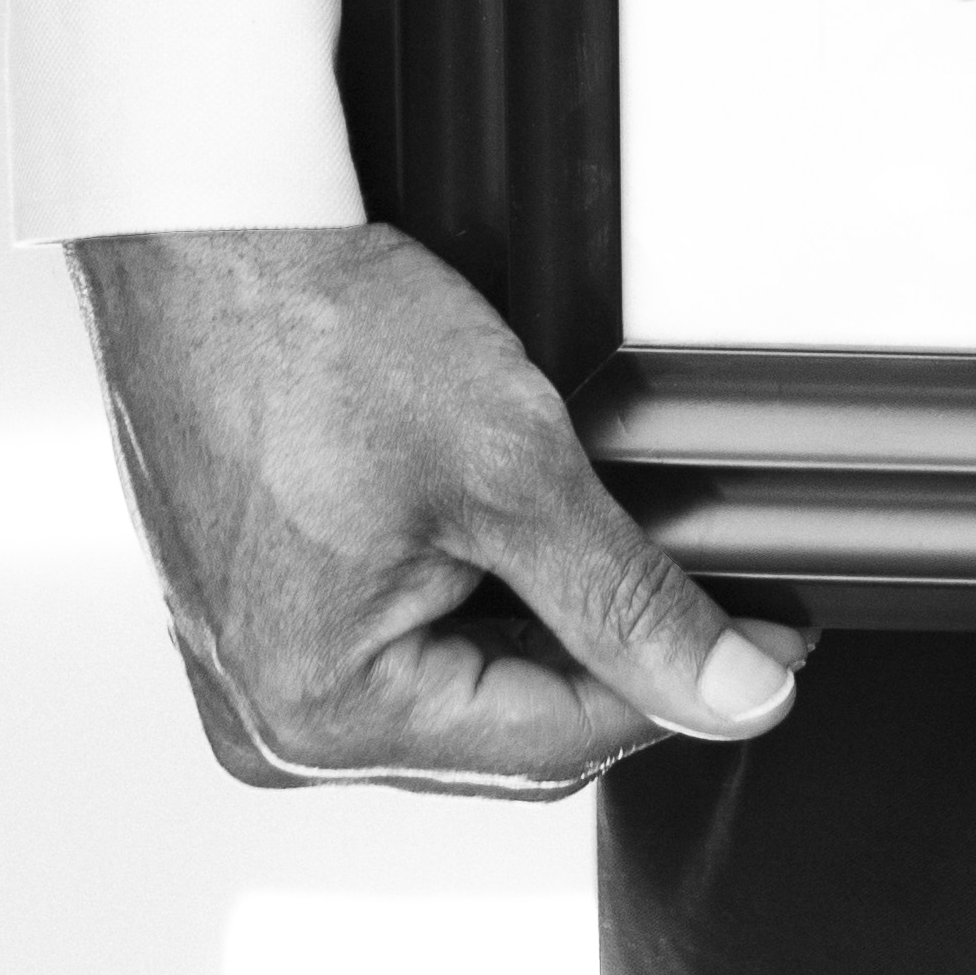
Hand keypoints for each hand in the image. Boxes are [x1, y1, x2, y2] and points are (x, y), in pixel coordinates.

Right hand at [69, 220, 807, 797]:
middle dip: (604, 655)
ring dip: (538, 618)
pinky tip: (504, 515)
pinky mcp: (252, 604)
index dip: (677, 686)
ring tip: (603, 524)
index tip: (770, 643)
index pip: (555, 744)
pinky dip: (467, 586)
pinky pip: (392, 632)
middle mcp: (272, 722)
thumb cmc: (315, 332)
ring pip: (452, 681)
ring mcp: (253, 665)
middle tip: (706, 573)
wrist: (205, 229)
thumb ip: (630, 597)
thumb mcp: (511, 465)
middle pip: (500, 726)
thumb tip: (736, 693)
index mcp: (321, 722)